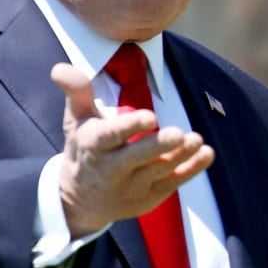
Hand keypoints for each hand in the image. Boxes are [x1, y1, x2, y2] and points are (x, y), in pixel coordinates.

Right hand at [50, 63, 214, 236]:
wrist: (79, 200)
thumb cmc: (83, 148)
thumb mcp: (75, 119)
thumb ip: (76, 91)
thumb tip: (61, 68)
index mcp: (93, 146)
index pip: (111, 136)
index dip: (130, 126)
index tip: (150, 116)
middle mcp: (111, 169)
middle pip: (137, 158)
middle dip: (157, 146)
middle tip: (178, 133)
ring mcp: (131, 186)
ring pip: (158, 171)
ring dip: (180, 155)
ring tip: (197, 140)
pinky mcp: (148, 197)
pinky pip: (172, 183)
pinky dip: (191, 170)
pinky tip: (207, 154)